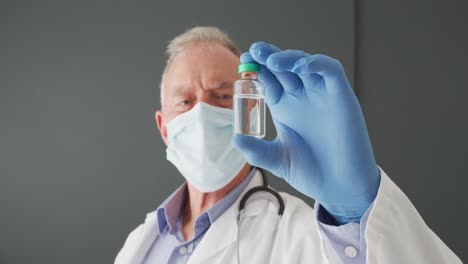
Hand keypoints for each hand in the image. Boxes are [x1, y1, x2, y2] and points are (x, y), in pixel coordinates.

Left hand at [232, 42, 380, 223]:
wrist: (339, 187)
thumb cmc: (311, 172)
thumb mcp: (277, 160)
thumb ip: (257, 150)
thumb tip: (235, 139)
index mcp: (284, 107)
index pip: (268, 79)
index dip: (256, 68)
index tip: (243, 61)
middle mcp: (302, 97)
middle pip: (283, 67)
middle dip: (269, 56)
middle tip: (255, 52)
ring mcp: (321, 95)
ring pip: (305, 64)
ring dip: (289, 57)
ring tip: (272, 60)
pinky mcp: (342, 97)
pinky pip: (331, 71)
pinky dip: (317, 64)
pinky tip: (301, 66)